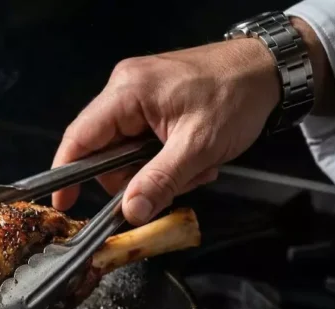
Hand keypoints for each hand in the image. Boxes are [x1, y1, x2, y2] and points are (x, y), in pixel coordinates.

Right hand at [51, 37, 288, 224]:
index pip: (79, 138)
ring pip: (125, 151)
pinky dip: (164, 158)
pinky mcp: (152, 103)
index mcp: (126, 92)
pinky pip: (142, 142)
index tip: (64, 205)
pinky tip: (192, 157)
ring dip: (156, 170)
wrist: (271, 69)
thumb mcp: (198, 147)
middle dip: (135, 176)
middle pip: (103, 150)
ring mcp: (137, 94)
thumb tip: (130, 213)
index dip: (66, 174)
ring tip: (193, 167)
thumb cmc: (237, 95)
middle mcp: (124, 88)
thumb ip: (159, 181)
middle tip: (172, 184)